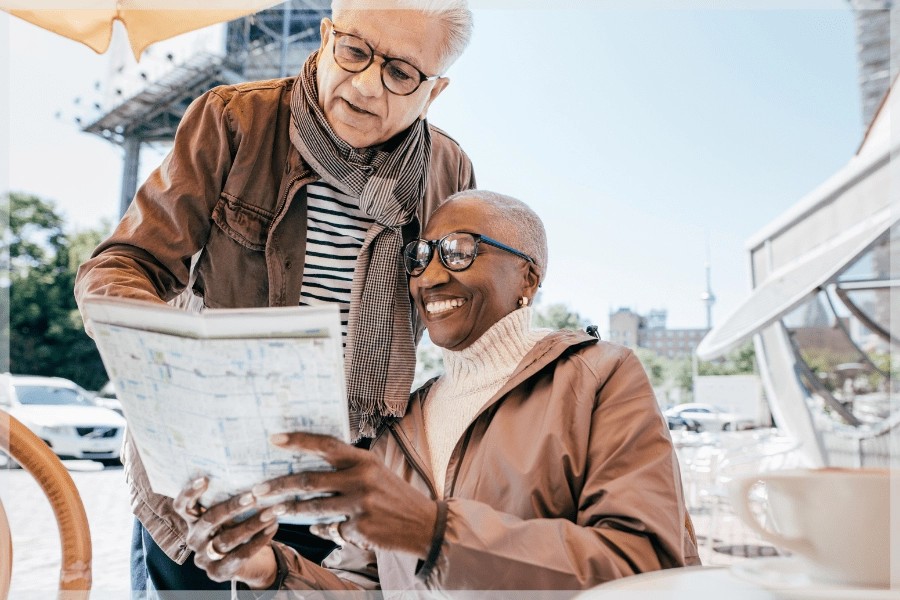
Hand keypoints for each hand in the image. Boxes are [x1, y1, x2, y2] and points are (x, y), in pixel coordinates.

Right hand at [173, 477, 283, 588]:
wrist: (244, 560)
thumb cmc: (236, 526)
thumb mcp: (229, 514)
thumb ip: (228, 498)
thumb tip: (247, 470)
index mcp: (192, 521)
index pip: (181, 507)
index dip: (189, 493)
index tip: (205, 478)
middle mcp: (193, 539)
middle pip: (209, 520)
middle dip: (232, 507)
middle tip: (253, 496)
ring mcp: (203, 558)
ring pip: (226, 539)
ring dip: (252, 524)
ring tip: (272, 512)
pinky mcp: (217, 573)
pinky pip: (240, 555)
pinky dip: (259, 540)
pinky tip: (273, 527)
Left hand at [253, 432, 437, 556]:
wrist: (424, 524)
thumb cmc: (394, 495)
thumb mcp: (375, 473)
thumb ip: (347, 469)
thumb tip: (312, 471)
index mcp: (363, 460)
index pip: (326, 445)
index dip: (298, 441)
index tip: (274, 438)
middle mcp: (361, 479)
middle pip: (309, 480)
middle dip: (278, 485)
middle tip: (257, 490)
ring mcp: (359, 505)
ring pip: (312, 507)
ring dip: (290, 509)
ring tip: (273, 509)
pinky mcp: (359, 528)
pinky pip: (328, 528)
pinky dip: (321, 528)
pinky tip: (317, 528)